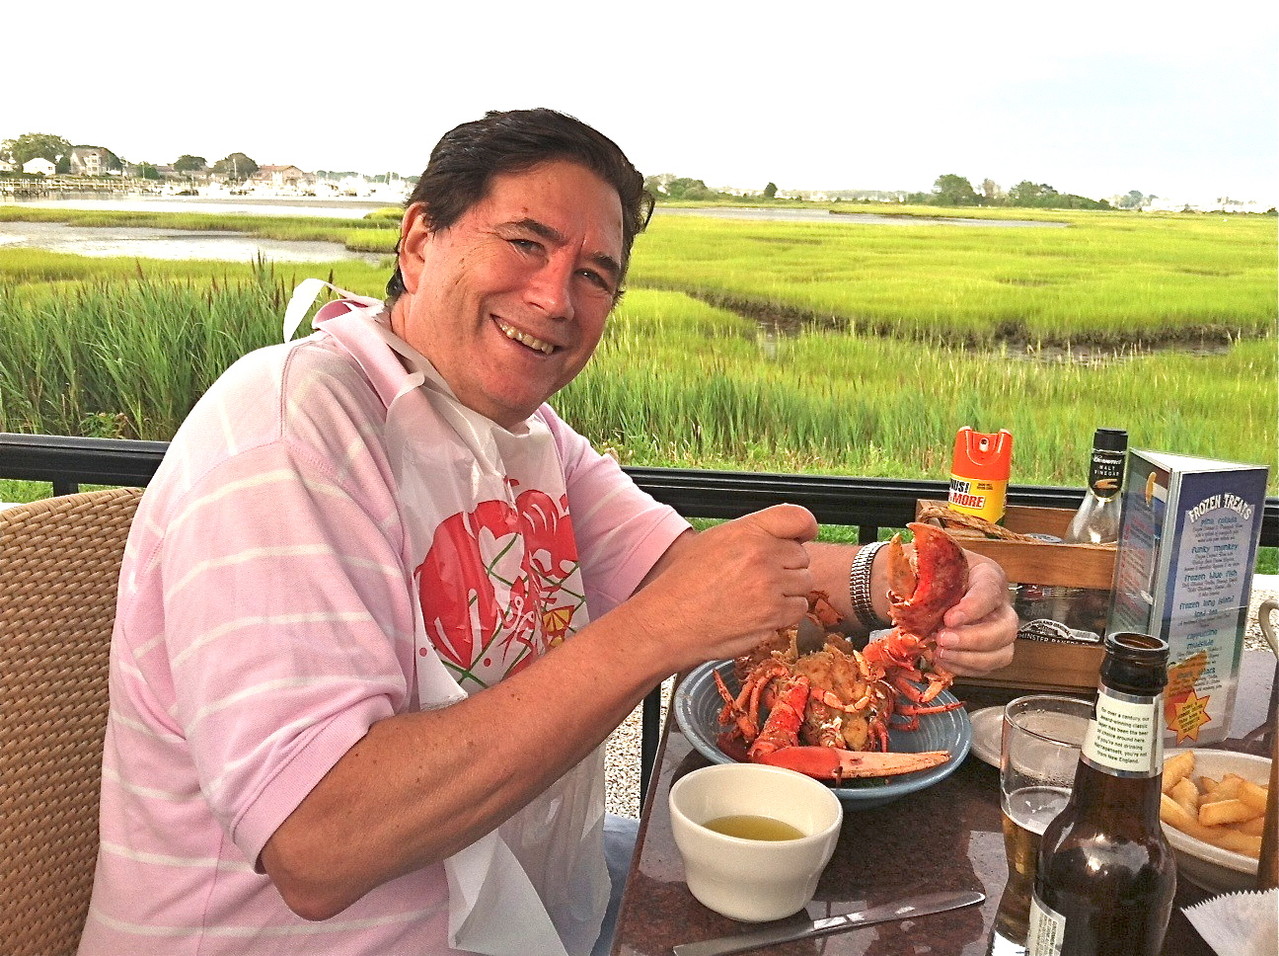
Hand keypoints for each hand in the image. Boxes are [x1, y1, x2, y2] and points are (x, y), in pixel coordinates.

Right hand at [628, 504, 818, 671]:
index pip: (798, 517)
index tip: (802, 537)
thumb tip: (781, 536)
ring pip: (804, 584)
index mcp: (747, 531)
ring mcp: (770, 585)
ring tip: (757, 598)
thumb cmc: (684, 584)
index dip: (805, 528)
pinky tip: (759, 613)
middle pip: (802, 556)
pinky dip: (784, 614)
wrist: (668, 621)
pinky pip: (798, 609)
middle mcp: (761, 554)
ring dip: (788, 592)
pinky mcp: (773, 614)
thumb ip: (751, 535)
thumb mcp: (713, 542)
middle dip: (787, 568)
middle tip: (761, 579)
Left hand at [933, 551, 1017, 675]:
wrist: (935, 583)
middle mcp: (1000, 605)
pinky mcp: (989, 651)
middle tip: (942, 640)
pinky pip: (986, 667)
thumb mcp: (929, 563)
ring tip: (940, 653)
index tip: (949, 619)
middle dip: (974, 639)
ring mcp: (998, 630)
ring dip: (970, 658)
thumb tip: (903, 587)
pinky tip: (943, 660)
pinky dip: (964, 668)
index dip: (972, 608)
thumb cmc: (936, 572)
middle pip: (1005, 628)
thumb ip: (921, 573)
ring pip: (1002, 653)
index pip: (990, 591)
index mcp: (988, 576)